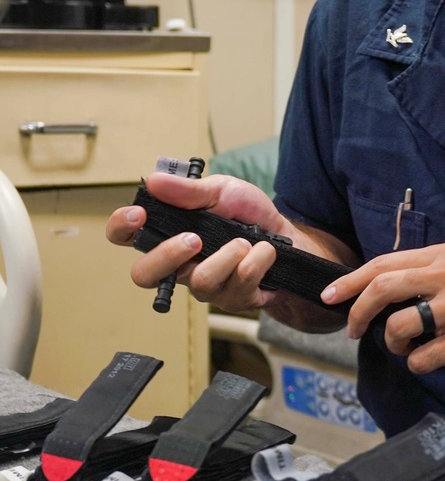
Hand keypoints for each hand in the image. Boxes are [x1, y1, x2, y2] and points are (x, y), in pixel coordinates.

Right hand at [106, 172, 287, 313]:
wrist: (287, 237)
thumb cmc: (247, 215)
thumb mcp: (221, 191)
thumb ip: (189, 191)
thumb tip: (155, 181)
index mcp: (167, 232)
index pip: (126, 236)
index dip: (122, 228)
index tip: (139, 214)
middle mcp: (179, 263)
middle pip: (144, 275)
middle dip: (167, 256)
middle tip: (194, 238)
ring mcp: (203, 285)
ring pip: (200, 281)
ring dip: (228, 255)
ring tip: (245, 241)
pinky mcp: (230, 298)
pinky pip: (237, 285)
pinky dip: (257, 261)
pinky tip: (264, 252)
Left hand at [323, 243, 444, 372]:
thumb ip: (428, 270)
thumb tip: (383, 286)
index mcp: (443, 256)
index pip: (384, 263)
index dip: (351, 280)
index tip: (330, 295)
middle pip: (382, 289)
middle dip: (358, 311)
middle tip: (352, 328)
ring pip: (398, 326)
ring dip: (392, 342)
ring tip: (404, 345)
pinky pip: (423, 358)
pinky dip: (416, 364)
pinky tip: (427, 360)